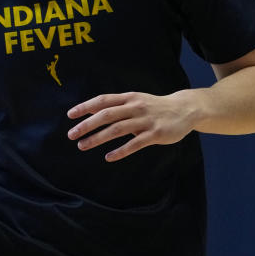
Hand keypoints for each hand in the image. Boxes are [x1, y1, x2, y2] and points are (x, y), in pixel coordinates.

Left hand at [66, 91, 196, 161]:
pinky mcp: (155, 134)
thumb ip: (116, 106)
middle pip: (106, 115)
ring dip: (98, 138)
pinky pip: (135, 144)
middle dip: (87, 125)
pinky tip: (108, 157)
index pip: (102, 100)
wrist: (184, 109)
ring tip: (82, 146)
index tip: (70, 115)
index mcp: (128, 98)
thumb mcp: (135, 100)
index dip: (85, 107)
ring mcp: (145, 120)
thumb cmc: (154, 106)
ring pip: (117, 129)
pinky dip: (120, 151)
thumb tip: (91, 112)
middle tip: (71, 134)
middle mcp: (135, 107)